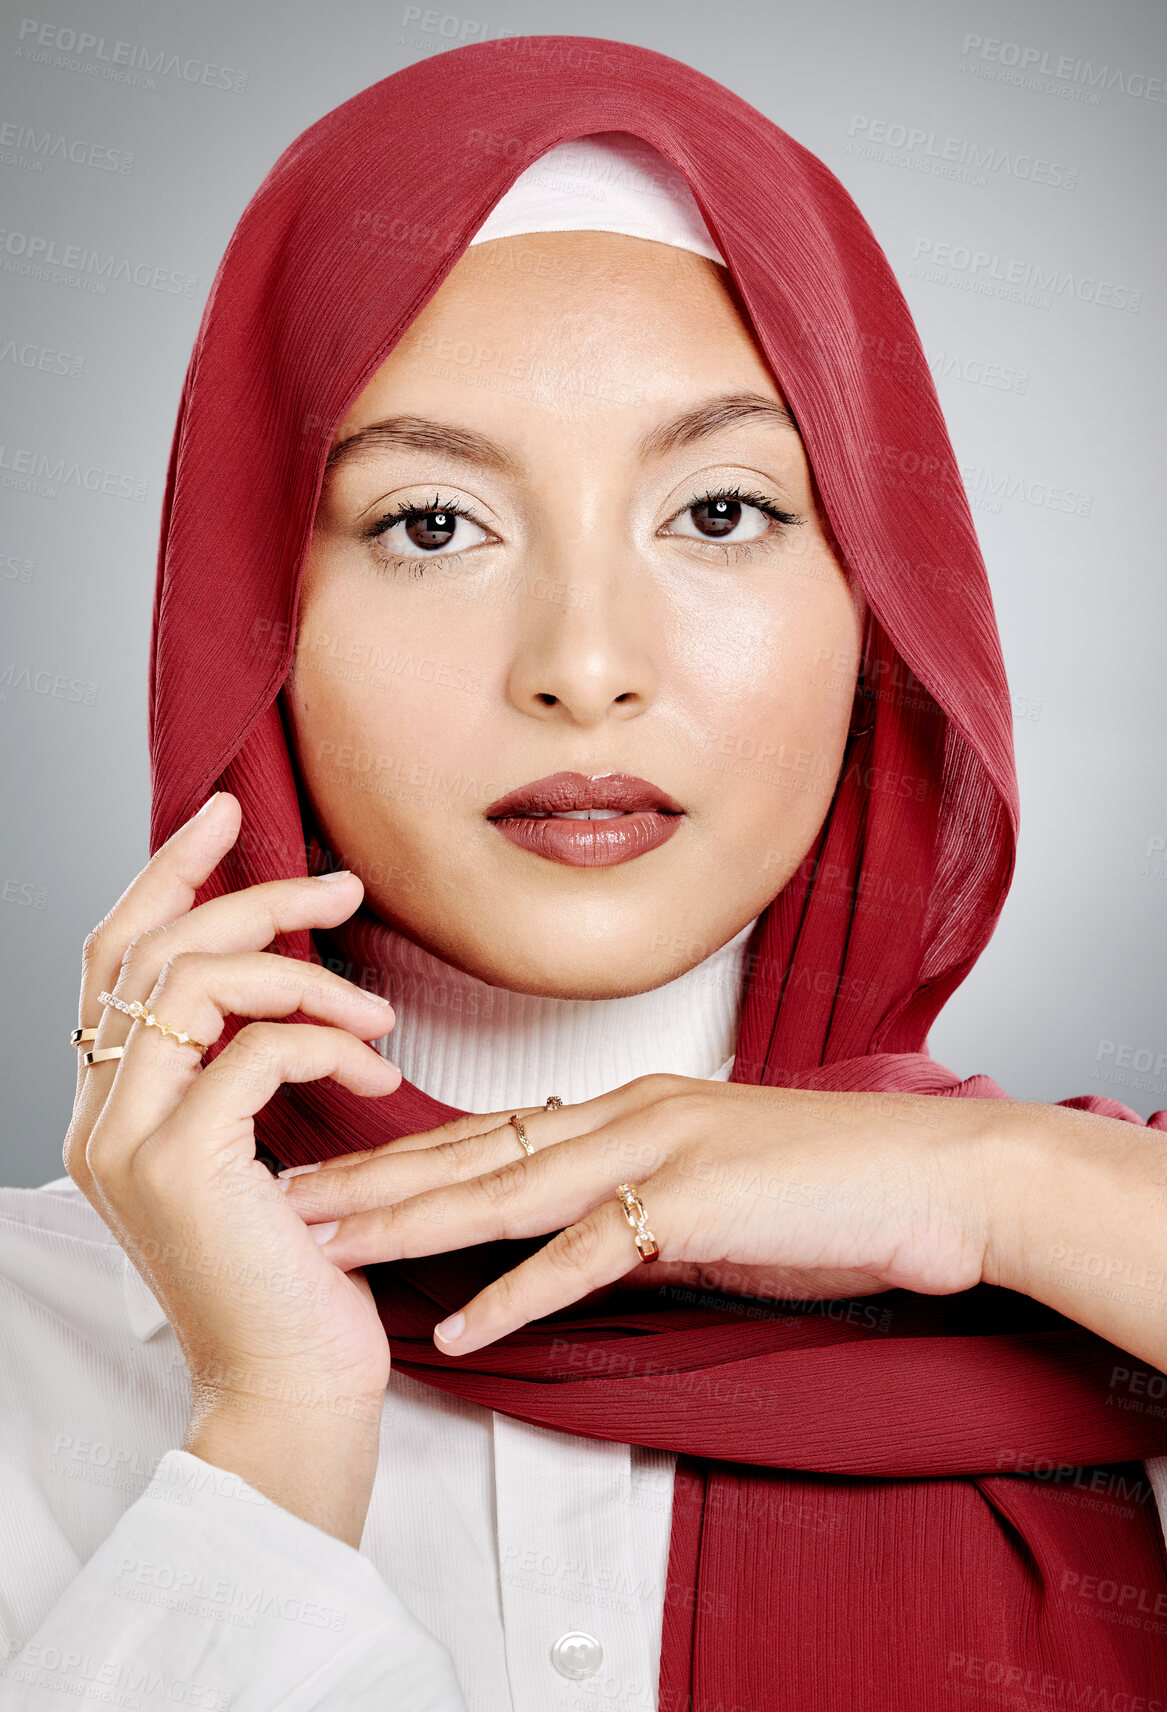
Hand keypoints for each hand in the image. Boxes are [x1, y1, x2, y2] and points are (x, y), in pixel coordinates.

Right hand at [64, 791, 401, 1540]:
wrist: (291, 1390)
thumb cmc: (293, 1274)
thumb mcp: (251, 1153)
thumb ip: (235, 1068)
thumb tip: (282, 973)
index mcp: (107, 1108)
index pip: (114, 957)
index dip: (165, 874)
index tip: (224, 816)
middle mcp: (96, 1118)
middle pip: (155, 951)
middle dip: (252, 898)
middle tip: (338, 887)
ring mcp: (127, 1140)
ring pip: (199, 984)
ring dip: (306, 976)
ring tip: (376, 1014)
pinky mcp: (180, 1164)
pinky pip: (255, 1048)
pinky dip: (327, 1041)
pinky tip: (374, 1071)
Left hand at [279, 1074, 1002, 1353]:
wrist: (937, 1178)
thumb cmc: (833, 1186)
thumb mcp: (716, 1183)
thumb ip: (644, 1199)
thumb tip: (589, 1236)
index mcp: (630, 1106)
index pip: (493, 1131)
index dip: (404, 1156)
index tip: (331, 1176)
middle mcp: (629, 1114)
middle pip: (476, 1150)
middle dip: (373, 1179)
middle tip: (286, 1200)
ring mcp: (661, 1149)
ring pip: (507, 1188)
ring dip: (410, 1221)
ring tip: (328, 1246)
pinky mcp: (698, 1202)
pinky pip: (588, 1256)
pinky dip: (517, 1293)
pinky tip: (457, 1325)